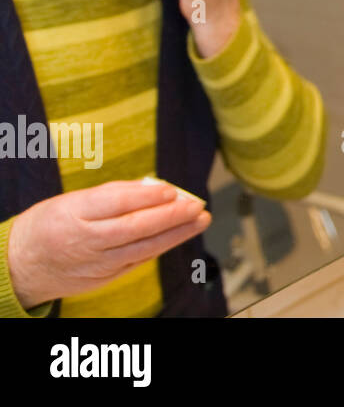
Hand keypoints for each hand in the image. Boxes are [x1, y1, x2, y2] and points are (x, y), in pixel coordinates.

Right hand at [7, 181, 210, 309]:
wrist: (22, 265)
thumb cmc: (52, 224)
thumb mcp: (73, 200)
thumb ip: (113, 194)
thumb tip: (154, 188)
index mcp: (74, 213)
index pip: (116, 203)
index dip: (147, 197)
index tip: (172, 190)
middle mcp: (85, 240)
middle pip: (134, 228)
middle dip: (170, 216)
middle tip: (196, 205)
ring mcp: (96, 263)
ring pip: (142, 248)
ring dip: (176, 234)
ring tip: (200, 219)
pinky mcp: (104, 278)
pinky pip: (138, 261)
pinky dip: (160, 247)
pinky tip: (179, 235)